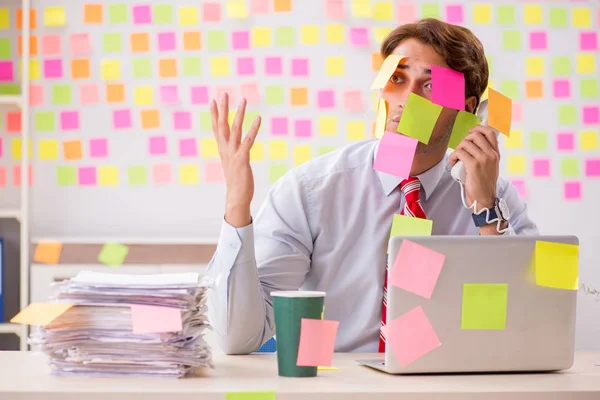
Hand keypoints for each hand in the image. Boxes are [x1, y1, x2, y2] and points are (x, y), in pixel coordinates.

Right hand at [210, 93, 261, 226]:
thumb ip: (232, 155)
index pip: (216, 128)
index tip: (212, 100)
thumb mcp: (232, 165)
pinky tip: (258, 118)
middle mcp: (226, 150)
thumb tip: (234, 150)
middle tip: (223, 93)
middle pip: (222, 125)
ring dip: (239, 114)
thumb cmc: (236, 183)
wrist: (236, 198)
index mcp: (223, 150)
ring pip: (235, 129)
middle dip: (222, 109)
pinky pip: (248, 141)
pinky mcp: (242, 159)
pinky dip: (253, 129)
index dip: (214, 114)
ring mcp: (233, 154)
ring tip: (243, 100)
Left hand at [448, 126, 499, 209]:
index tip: (470, 132)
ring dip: (457, 150)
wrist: (484, 198)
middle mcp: (491, 154)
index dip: (478, 128)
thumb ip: (487, 155)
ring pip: (465, 144)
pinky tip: (453, 163)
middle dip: (464, 141)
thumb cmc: (484, 184)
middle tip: (461, 150)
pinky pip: (459, 153)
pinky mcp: (473, 165)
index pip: (489, 133)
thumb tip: (474, 144)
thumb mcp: (491, 166)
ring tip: (456, 159)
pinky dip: (453, 157)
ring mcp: (483, 159)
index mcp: (496, 153)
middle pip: (474, 135)